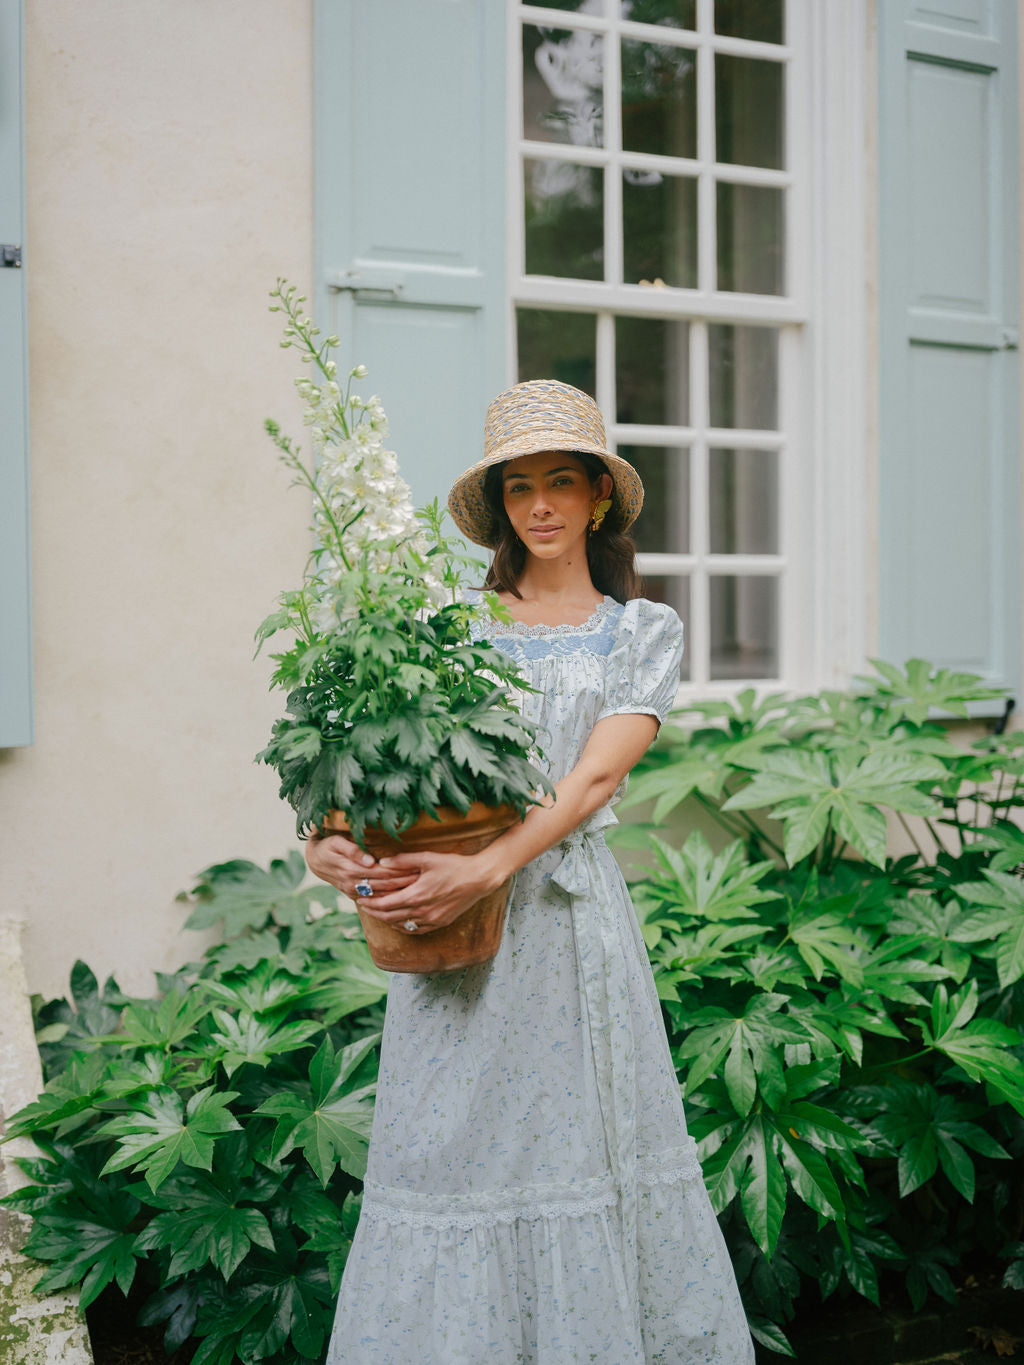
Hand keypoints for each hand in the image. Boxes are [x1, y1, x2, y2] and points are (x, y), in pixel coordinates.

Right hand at [304, 832, 418, 900]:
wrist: (315, 860)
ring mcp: (353, 891)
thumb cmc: (329, 846)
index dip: (399, 871)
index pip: (382, 872)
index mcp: (351, 869)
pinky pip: (374, 900)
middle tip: (422, 879)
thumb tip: (368, 860)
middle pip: (384, 885)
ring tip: (417, 888)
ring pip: (381, 895)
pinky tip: (401, 898)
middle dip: (403, 883)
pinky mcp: (354, 895)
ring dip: (398, 892)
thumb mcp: (337, 842)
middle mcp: (353, 883)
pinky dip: (388, 899)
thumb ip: (352, 850)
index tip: (416, 868)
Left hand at [356, 848, 507, 931]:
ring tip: (378, 912)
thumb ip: (403, 860)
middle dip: (374, 911)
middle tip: (364, 906)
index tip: (360, 898)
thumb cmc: (454, 865)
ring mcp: (431, 919)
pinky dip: (403, 926)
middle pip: (390, 916)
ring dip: (387, 919)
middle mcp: (422, 911)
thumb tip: (382, 862)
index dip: (370, 902)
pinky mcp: (440, 922)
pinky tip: (398, 922)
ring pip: (402, 925)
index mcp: (416, 895)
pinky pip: (416, 929)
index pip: (385, 904)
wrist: (479, 879)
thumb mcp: (427, 858)